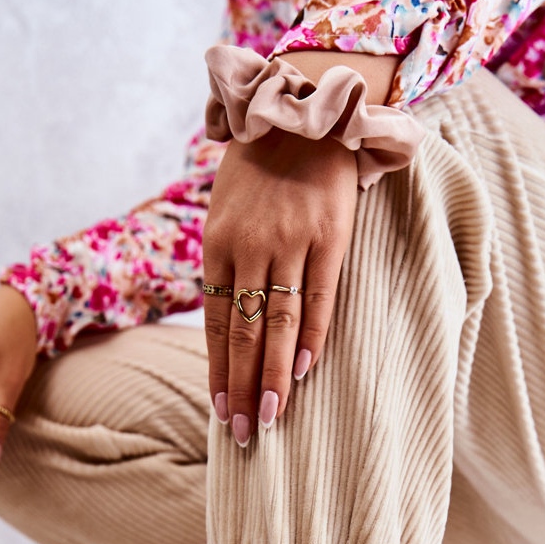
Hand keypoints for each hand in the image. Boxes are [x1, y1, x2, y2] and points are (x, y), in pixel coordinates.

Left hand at [202, 128, 357, 445]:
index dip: (218, 372)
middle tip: (245, 432)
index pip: (215, 325)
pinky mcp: (329, 234)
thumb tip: (228, 328)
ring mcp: (289, 240)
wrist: (302, 111)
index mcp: (217, 246)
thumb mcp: (225, 212)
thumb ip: (226, 266)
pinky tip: (305, 371)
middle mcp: (249, 246)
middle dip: (242, 388)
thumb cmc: (260, 171)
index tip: (221, 412)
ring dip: (273, 376)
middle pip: (244, 333)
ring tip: (271, 417)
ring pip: (277, 323)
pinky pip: (319, 295)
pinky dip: (312, 335)